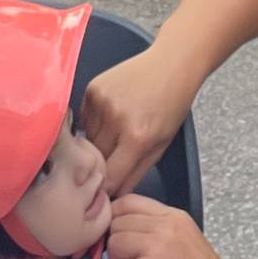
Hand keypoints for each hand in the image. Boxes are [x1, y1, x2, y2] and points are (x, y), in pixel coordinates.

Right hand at [81, 48, 195, 195]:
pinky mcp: (92, 89)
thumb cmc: (172, 104)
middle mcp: (115, 119)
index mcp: (137, 137)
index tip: (108, 189)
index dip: (108, 187)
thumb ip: (136, 173)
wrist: (171, 63)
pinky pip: (85, 120)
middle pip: (96, 160)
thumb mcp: (162, 144)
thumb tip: (115, 195)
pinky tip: (112, 115)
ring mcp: (101, 102)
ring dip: (98, 143)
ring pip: (88, 140)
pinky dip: (95, 124)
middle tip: (115, 158)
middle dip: (104, 165)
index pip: (110, 178)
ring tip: (117, 131)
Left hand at [105, 195, 243, 258]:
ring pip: (113, 245)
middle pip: (116, 224)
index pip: (127, 202)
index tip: (125, 239)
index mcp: (173, 216)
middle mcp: (163, 225)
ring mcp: (155, 246)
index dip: (118, 220)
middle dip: (119, 246)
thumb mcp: (184, 238)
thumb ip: (158, 229)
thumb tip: (124, 234)